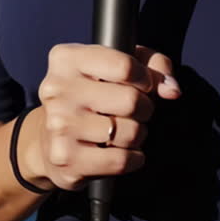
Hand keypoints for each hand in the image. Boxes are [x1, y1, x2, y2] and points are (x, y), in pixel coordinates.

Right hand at [27, 43, 181, 191]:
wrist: (49, 140)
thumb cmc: (90, 96)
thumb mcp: (115, 66)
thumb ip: (151, 64)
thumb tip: (171, 89)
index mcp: (66, 59)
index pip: (124, 65)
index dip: (145, 77)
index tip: (142, 84)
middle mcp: (57, 90)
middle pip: (131, 100)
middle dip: (144, 109)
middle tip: (134, 111)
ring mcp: (59, 125)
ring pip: (130, 133)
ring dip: (138, 135)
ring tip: (123, 131)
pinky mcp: (66, 158)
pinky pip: (121, 160)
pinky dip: (132, 159)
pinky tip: (120, 152)